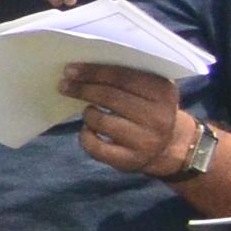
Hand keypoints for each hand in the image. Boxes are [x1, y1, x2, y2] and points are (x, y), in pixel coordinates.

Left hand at [61, 64, 205, 180]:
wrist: (167, 146)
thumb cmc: (147, 109)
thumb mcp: (149, 90)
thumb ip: (125, 77)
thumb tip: (81, 69)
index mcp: (164, 92)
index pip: (123, 77)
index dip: (94, 72)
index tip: (69, 69)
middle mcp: (158, 117)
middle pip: (110, 97)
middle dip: (82, 89)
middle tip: (64, 84)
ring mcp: (145, 141)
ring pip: (101, 121)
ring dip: (88, 113)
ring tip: (88, 110)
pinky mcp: (130, 160)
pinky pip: (95, 147)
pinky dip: (85, 136)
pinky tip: (88, 130)